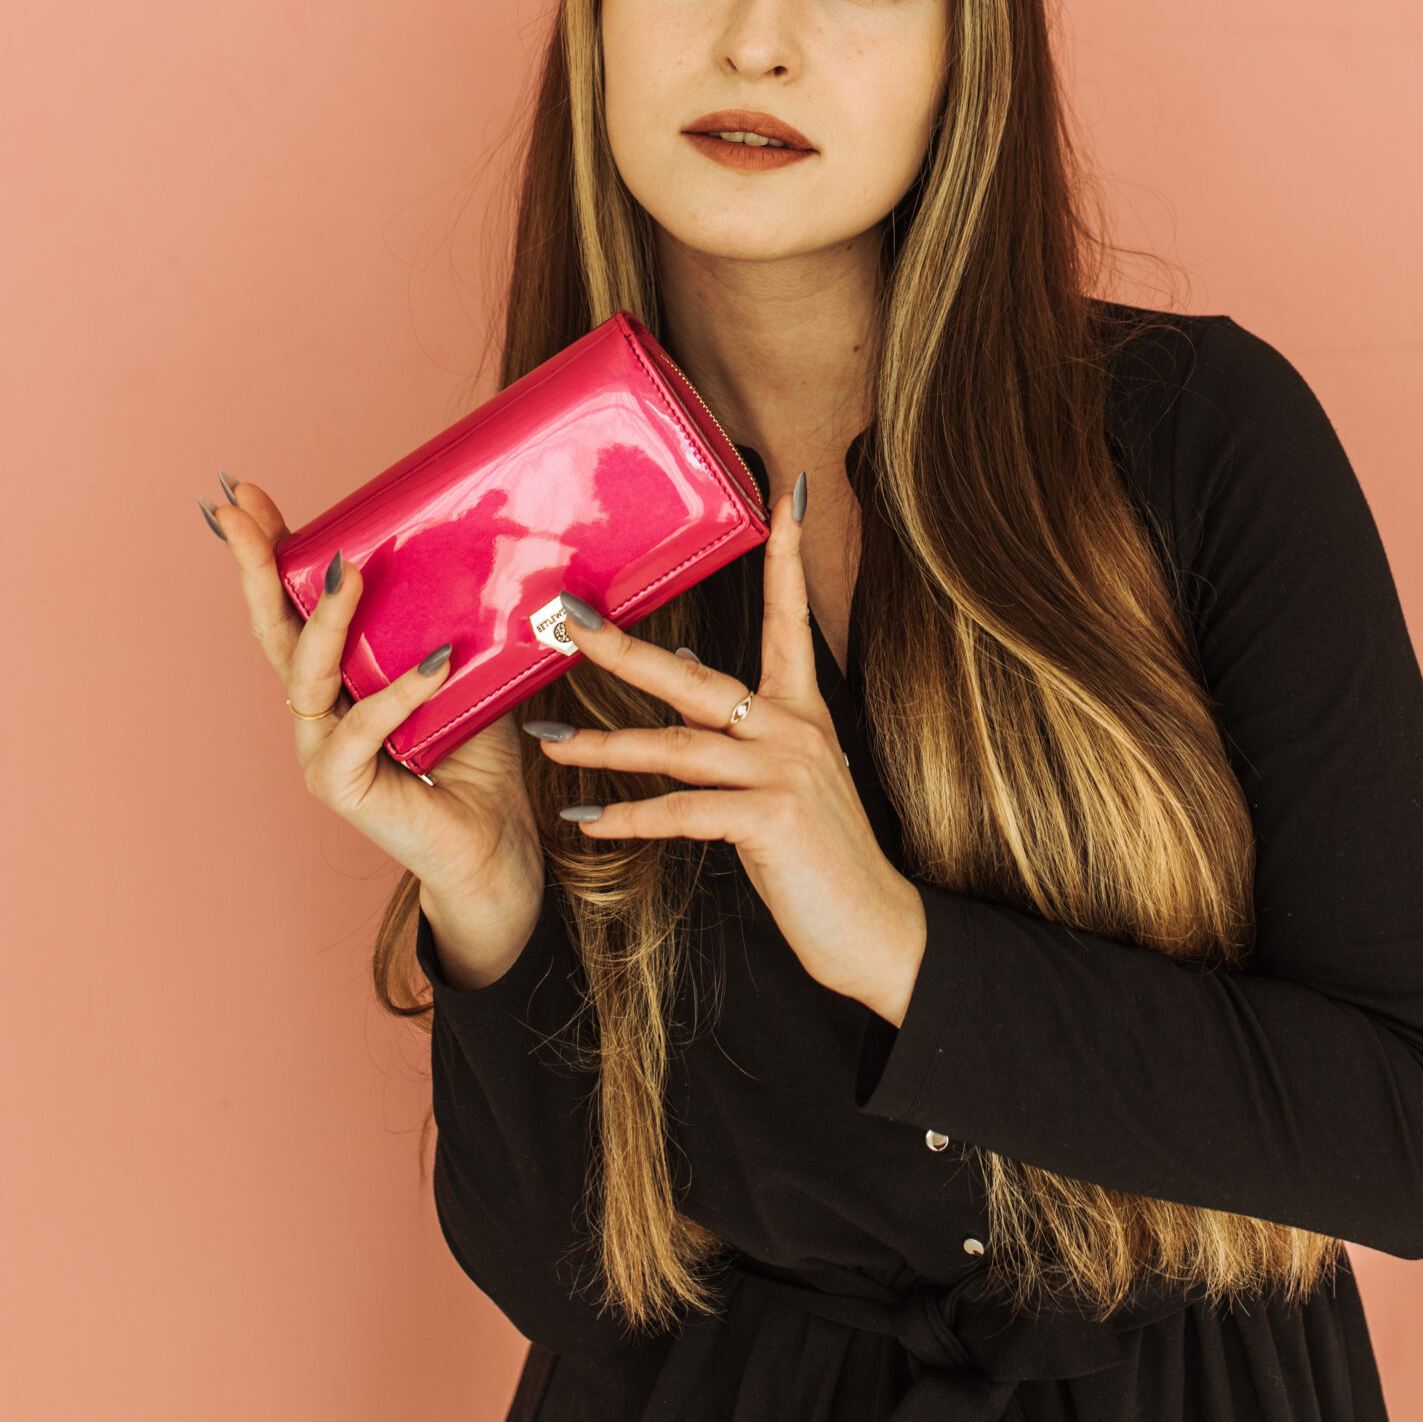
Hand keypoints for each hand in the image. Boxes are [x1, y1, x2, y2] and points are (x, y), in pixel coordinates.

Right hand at [209, 480, 543, 986]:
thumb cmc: (478, 757)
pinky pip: (361, 727)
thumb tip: (482, 541)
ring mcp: (322, 748)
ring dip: (326, 617)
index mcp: (339, 676)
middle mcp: (318, 709)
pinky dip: (397, 692)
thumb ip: (450, 622)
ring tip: (351, 568)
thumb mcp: (467, 670)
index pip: (294, 604)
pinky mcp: (342, 786)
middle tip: (238, 508)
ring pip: (306, 672)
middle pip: (273, 627)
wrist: (495, 846)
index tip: (244, 494)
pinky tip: (434, 663)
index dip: (270, 550)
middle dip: (254, 563)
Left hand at [530, 488, 927, 1026]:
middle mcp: (795, 728)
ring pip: (674, 745)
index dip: (792, 556)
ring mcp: (784, 771)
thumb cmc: (823, 853)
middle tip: (570, 622)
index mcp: (803, 710)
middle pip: (696, 677)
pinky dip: (629, 816)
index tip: (789, 494)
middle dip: (626, 648)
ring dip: (603, 744)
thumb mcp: (785, 775)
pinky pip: (682, 812)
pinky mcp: (768, 819)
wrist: (875, 927)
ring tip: (547, 740)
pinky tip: (587, 821)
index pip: (793, 617)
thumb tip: (682, 665)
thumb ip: (735, 723)